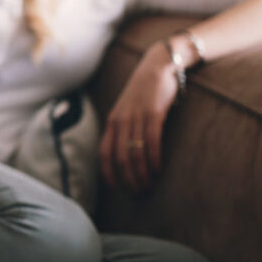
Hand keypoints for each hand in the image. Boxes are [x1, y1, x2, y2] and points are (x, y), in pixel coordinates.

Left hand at [98, 41, 177, 194]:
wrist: (156, 67)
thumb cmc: (143, 93)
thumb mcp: (127, 111)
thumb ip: (124, 130)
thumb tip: (125, 155)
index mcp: (112, 122)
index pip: (104, 152)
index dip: (107, 172)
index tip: (115, 189)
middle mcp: (120, 121)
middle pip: (120, 157)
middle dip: (128, 179)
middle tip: (138, 194)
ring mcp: (136, 117)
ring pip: (135, 152)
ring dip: (141, 173)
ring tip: (149, 187)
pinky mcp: (153, 113)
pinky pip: (151, 141)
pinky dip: (153, 158)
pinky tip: (157, 170)